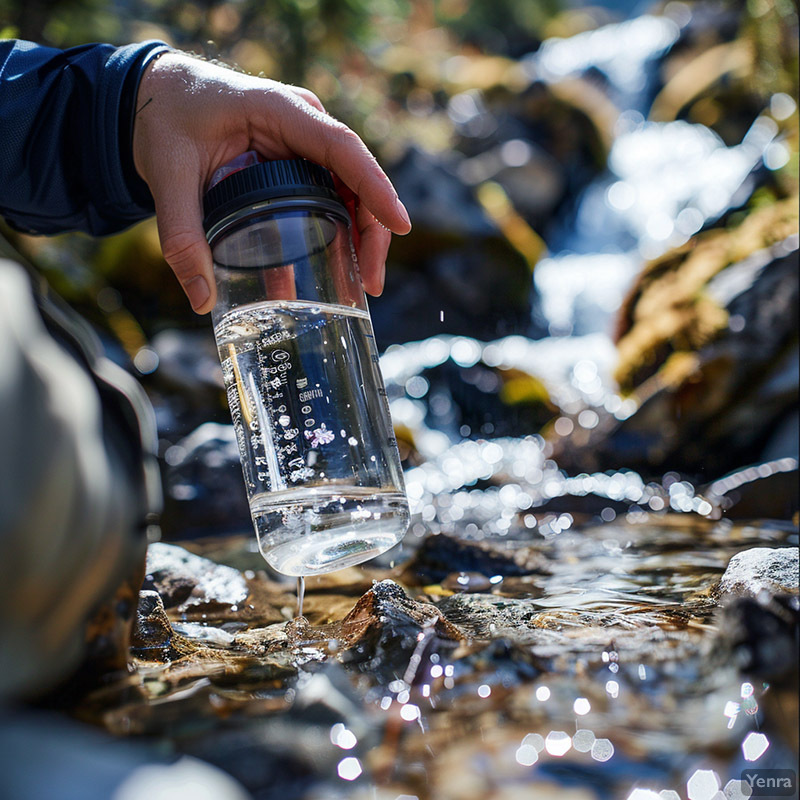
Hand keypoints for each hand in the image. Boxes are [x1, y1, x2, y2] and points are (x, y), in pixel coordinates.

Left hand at [132, 51, 410, 313]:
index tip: (401, 226)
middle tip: (372, 283)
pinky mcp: (294, 162)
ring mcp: (301, 143)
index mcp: (278, 110)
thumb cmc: (164, 120)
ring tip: (360, 286)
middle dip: (371, 231)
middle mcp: (301, 124)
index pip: (341, 148)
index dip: (375, 187)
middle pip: (355, 177)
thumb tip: (201, 300)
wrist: (155, 98)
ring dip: (358, 238)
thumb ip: (180, 236)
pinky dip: (334, 234)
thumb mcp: (166, 174)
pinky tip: (328, 274)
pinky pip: (325, 197)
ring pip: (346, 191)